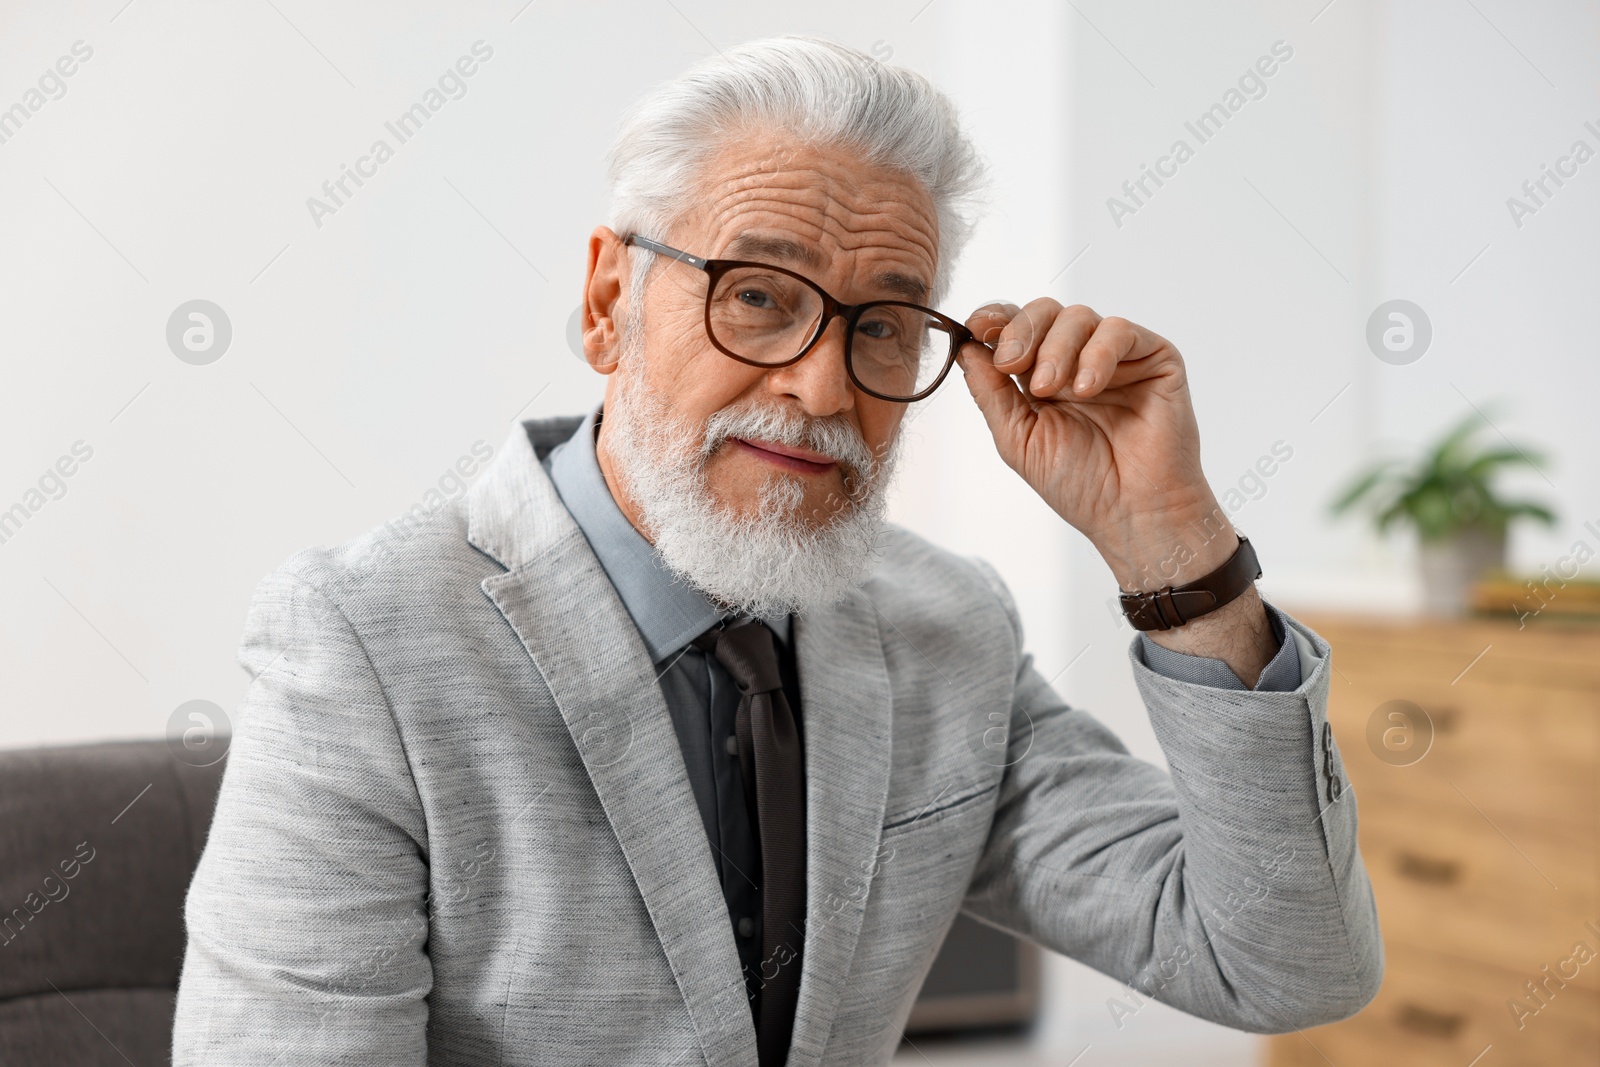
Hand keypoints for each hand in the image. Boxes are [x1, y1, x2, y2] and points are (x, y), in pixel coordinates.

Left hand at [956, 300, 1232, 591]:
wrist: (1132, 513)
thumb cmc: (1080, 484)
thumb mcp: (1018, 438)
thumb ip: (990, 392)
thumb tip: (964, 348)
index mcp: (1042, 376)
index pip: (1015, 328)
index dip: (995, 319)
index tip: (977, 328)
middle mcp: (1078, 360)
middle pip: (1043, 311)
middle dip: (1021, 332)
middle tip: (1012, 365)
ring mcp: (1116, 357)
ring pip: (1078, 316)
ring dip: (1056, 349)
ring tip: (1051, 390)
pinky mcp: (1154, 357)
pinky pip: (1120, 331)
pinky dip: (1097, 354)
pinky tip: (1087, 389)